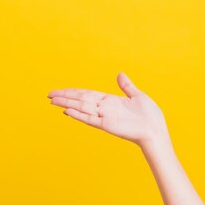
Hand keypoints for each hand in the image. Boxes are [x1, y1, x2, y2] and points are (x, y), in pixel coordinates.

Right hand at [48, 72, 167, 146]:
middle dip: (65, 97)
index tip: (60, 91)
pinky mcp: (107, 125)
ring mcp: (105, 117)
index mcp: (111, 101)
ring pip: (82, 108)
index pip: (87, 94)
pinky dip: (79, 115)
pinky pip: (90, 119)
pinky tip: (68, 112)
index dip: (73, 92)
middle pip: (81, 100)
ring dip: (67, 104)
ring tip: (53, 101)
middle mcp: (105, 108)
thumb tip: (120, 74)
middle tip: (49, 95)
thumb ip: (126, 86)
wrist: (156, 130)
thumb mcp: (137, 96)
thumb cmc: (150, 116)